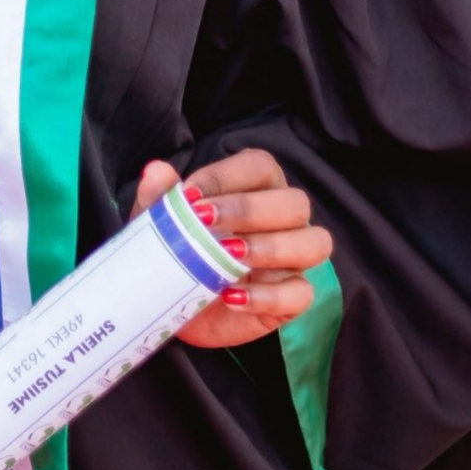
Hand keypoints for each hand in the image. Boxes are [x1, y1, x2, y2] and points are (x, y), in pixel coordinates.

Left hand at [132, 152, 331, 348]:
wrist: (173, 302)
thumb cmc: (177, 248)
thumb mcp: (161, 222)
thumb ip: (159, 195)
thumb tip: (156, 170)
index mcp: (257, 187)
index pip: (260, 167)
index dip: (227, 176)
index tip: (189, 195)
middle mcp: (285, 219)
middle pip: (294, 203)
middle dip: (249, 210)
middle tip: (205, 223)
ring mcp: (294, 260)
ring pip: (313, 244)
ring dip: (270, 248)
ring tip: (229, 256)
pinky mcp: (292, 299)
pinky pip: (301, 294)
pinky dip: (266, 296)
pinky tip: (231, 297)